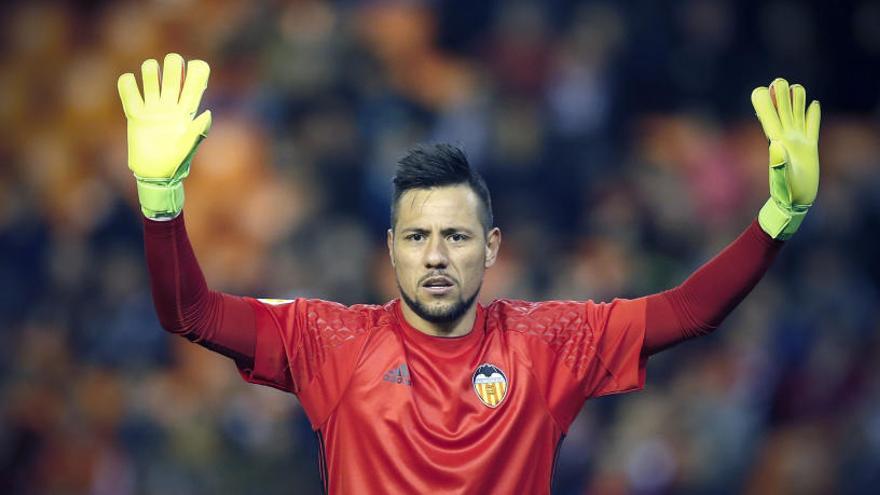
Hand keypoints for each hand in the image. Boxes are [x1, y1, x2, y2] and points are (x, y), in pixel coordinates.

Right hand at [117, 53, 211, 216]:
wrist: (154, 175)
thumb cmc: (175, 163)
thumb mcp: (188, 148)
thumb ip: (198, 131)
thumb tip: (206, 113)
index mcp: (187, 110)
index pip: (196, 80)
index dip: (196, 69)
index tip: (193, 70)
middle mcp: (171, 104)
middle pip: (173, 70)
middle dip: (172, 64)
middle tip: (169, 78)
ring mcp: (152, 107)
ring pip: (151, 74)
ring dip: (150, 70)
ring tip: (150, 82)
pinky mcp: (135, 114)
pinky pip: (128, 90)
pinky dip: (127, 83)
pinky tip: (131, 89)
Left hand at [751, 78, 819, 239]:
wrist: (794, 204)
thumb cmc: (786, 195)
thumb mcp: (781, 181)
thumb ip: (778, 165)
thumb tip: (775, 144)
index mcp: (776, 141)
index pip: (766, 114)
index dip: (764, 101)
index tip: (763, 91)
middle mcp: (785, 137)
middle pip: (781, 108)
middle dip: (780, 94)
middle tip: (781, 83)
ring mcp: (798, 141)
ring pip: (797, 112)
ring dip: (797, 100)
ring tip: (796, 90)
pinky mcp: (811, 147)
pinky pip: (812, 126)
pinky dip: (813, 116)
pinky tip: (813, 106)